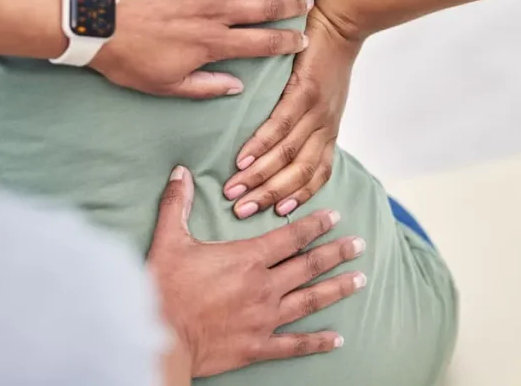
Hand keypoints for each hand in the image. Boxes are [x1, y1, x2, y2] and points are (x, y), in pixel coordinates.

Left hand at [91, 0, 313, 98]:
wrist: (95, 22)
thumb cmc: (126, 57)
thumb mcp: (164, 85)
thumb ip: (204, 87)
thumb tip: (236, 86)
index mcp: (212, 43)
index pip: (261, 43)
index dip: (287, 41)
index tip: (304, 39)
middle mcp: (215, 12)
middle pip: (265, 7)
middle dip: (291, 4)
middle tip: (309, 1)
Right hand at [148, 166, 366, 377]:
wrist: (160, 337)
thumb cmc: (165, 288)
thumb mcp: (169, 240)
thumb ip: (177, 204)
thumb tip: (181, 172)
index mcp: (246, 259)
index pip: (290, 237)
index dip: (314, 225)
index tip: (335, 216)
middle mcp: (263, 287)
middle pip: (309, 266)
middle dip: (337, 253)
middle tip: (360, 245)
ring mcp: (264, 319)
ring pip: (310, 301)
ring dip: (337, 289)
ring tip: (360, 280)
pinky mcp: (258, 347)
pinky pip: (295, 344)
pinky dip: (317, 342)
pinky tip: (337, 339)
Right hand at [222, 1, 360, 218]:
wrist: (343, 23)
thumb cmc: (327, 60)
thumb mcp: (323, 99)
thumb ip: (307, 122)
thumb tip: (281, 142)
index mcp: (328, 131)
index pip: (316, 175)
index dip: (297, 197)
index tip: (274, 214)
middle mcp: (324, 126)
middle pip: (299, 174)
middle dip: (269, 196)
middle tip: (242, 212)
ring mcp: (316, 110)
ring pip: (288, 155)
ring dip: (260, 177)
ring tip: (235, 190)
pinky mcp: (304, 90)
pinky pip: (281, 125)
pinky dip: (261, 145)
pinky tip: (243, 158)